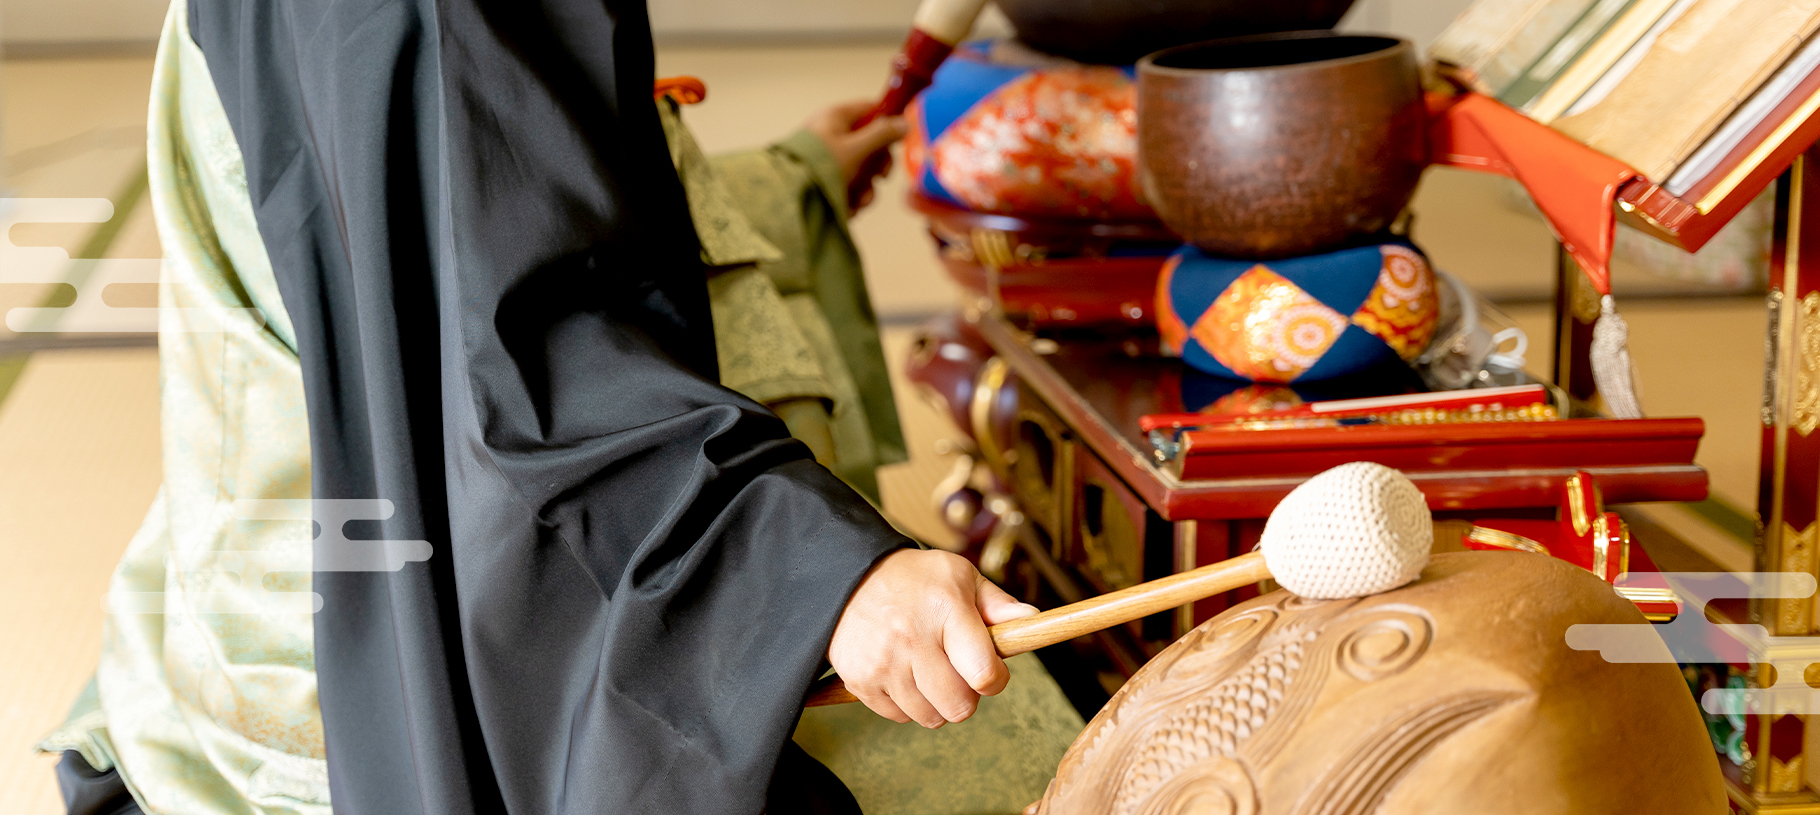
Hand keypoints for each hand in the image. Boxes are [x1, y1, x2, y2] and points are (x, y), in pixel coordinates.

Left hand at [802, 99, 908, 212]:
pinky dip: (851, 198)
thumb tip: (904, 123)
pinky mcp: (822, 180)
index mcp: (836, 117)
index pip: (870, 110)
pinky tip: (849, 209)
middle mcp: (831, 134)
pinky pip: (846, 186)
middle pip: (868, 144)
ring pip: (859, 170)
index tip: (896, 143)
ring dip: (866, 189)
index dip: (886, 125)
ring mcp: (826, 158)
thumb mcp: (856, 148)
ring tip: (860, 202)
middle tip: (881, 178)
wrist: (787, 196)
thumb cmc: (820, 165)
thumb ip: (882, 135)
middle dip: (877, 167)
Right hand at [827, 549, 1038, 726]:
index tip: (991, 671)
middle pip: (959, 707)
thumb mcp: (959, 576)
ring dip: (937, 703)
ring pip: (929, 718)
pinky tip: (904, 674)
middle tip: (958, 673)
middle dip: (967, 697)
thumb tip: (1032, 617)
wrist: (847, 577)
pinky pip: (898, 716)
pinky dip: (907, 704)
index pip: (984, 674)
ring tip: (929, 672)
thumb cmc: (914, 579)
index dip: (996, 680)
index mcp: (946, 610)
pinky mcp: (860, 681)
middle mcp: (913, 639)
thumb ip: (997, 602)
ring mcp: (884, 663)